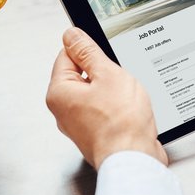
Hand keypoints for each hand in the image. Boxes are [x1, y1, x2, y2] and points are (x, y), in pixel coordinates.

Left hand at [46, 27, 167, 168]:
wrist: (135, 159)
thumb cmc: (121, 123)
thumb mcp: (107, 74)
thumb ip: (88, 52)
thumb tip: (72, 35)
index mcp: (59, 93)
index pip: (66, 55)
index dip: (88, 49)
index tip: (103, 50)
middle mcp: (64, 111)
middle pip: (82, 75)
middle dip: (104, 72)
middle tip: (119, 79)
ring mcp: (80, 125)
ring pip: (97, 93)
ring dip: (114, 91)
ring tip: (127, 98)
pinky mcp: (96, 134)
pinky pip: (105, 110)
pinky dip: (118, 107)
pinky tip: (130, 111)